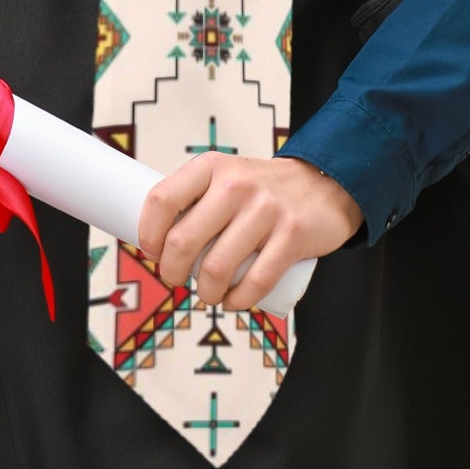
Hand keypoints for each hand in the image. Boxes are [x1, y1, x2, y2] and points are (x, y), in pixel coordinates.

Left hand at [137, 152, 363, 311]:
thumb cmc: (259, 190)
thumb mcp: (224, 176)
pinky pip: (255, 282)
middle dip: (171, 271)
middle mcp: (234, 184)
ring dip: (205, 293)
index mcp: (210, 166)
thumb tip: (156, 238)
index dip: (148, 233)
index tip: (151, 252)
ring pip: (217, 268)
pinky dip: (238, 301)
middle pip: (183, 240)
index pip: (161, 199)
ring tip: (207, 294)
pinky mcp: (292, 236)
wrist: (322, 185)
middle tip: (175, 279)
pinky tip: (232, 302)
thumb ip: (195, 198)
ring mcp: (265, 210)